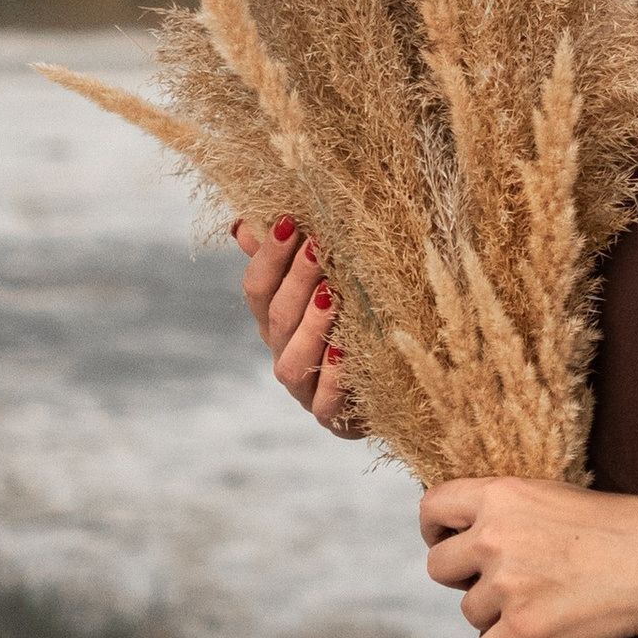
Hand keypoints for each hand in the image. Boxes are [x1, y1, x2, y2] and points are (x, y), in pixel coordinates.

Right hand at [234, 216, 362, 438]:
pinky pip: (326, 401)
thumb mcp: (329, 286)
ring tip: (330, 294)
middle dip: (296, 279)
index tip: (290, 220)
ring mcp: (305, 389)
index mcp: (276, 321)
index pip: (257, 287)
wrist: (394, 391)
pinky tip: (345, 349)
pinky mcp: (332, 417)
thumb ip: (288, 259)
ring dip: (311, 325)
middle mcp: (284, 352)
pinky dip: (334, 376)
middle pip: (277, 317)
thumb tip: (243, 223)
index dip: (268, 255)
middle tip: (317, 246)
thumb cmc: (358, 326)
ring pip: (293, 361)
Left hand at [418, 478, 637, 637]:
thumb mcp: (553, 496)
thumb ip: (509, 510)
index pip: (432, 508)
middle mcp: (494, 536)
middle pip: (437, 567)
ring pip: (468, 611)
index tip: (449, 543)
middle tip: (491, 583)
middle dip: (459, 578)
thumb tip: (474, 533)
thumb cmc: (620, 525)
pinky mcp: (525, 628)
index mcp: (500, 495)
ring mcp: (507, 584)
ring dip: (493, 614)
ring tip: (536, 604)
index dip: (434, 530)